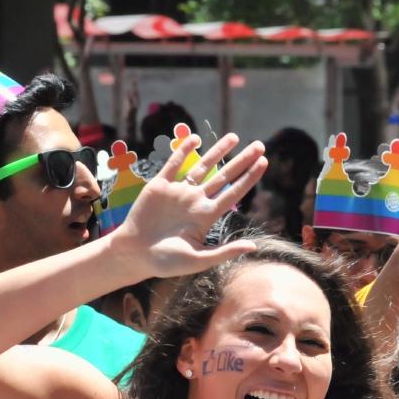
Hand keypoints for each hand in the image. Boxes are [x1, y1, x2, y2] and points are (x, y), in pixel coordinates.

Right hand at [108, 130, 265, 278]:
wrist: (134, 255)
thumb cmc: (165, 262)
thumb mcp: (199, 260)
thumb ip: (225, 252)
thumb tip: (253, 246)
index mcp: (206, 217)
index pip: (233, 193)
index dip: (249, 178)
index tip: (264, 162)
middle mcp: (195, 201)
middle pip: (223, 176)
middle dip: (241, 160)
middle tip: (260, 145)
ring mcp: (178, 192)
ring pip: (201, 166)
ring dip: (217, 151)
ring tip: (234, 136)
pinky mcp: (159, 186)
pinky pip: (173, 164)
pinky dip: (183, 151)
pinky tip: (195, 139)